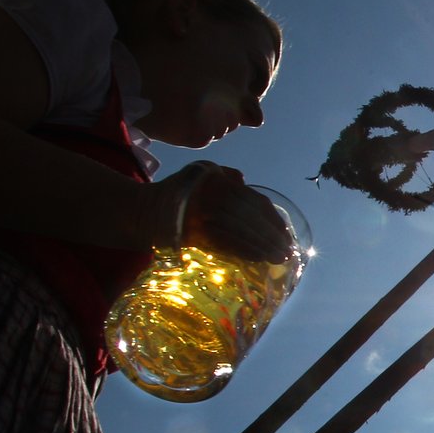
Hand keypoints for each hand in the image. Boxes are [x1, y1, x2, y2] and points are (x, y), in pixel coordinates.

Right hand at [151, 161, 292, 262]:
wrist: (146, 210)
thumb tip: (244, 181)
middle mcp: (214, 197)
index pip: (256, 202)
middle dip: (272, 237)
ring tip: (278, 259)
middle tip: (287, 251)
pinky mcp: (197, 234)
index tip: (286, 233)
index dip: (273, 220)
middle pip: (252, 220)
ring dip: (263, 248)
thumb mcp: (199, 172)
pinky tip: (258, 259)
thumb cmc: (177, 191)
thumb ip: (224, 174)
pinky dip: (245, 253)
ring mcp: (205, 216)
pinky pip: (226, 245)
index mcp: (220, 183)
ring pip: (242, 233)